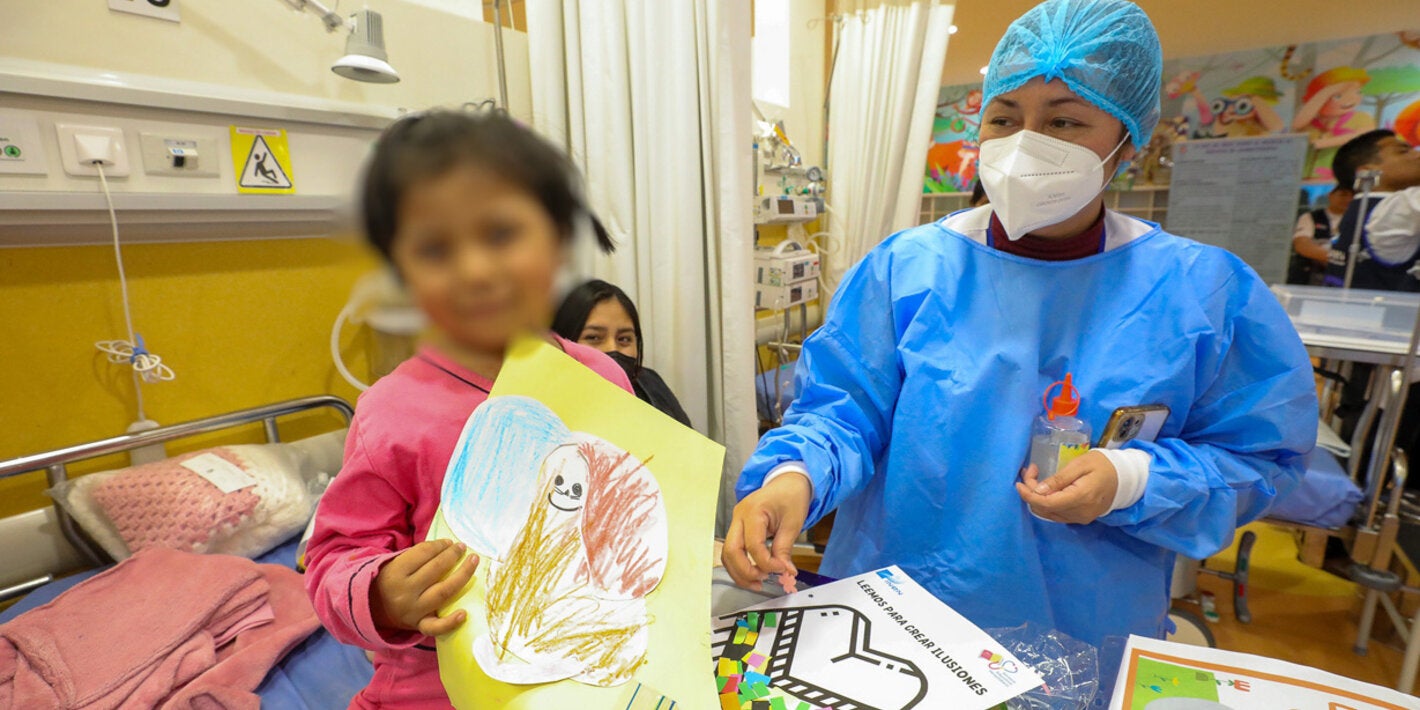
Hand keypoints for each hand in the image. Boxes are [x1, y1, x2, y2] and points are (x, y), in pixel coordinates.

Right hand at [370, 539, 479, 636]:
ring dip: (462, 575)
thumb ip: (418, 556)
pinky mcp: (419, 625)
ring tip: (473, 561)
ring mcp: (413, 610)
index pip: (423, 553)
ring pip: (443, 592)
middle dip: (452, 555)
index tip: (449, 542)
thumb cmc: (391, 580)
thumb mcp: (395, 564)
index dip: (439, 545)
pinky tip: (464, 613)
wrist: (373, 608)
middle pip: (436, 570)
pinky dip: (450, 622)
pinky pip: (436, 627)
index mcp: (396, 573)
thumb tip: (447, 546)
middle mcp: (405, 592)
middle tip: (462, 547)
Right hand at [722, 472, 811, 592]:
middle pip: (731, 551)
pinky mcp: (738, 528)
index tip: (782, 569)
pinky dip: (740, 565)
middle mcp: (739, 516)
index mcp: (753, 511)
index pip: (753, 545)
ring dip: (739, 572)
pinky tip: (753, 573)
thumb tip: (785, 571)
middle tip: (762, 581)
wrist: (788, 482)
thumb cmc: (791, 496)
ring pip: (727, 554)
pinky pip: (733, 550)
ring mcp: (736, 522)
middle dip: (745, 571)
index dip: (766, 563)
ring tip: (757, 582)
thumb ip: (785, 548)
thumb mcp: (793, 522)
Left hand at [1016, 450, 1117, 524]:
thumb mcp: (1081, 464)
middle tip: (1031, 471)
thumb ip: (1059, 478)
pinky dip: (1046, 502)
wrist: (1125, 478)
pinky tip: (1045, 488)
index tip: (1019, 482)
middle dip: (1031, 491)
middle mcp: (1079, 513)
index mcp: (1080, 498)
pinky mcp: (1080, 518)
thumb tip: (1038, 490)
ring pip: (1048, 513)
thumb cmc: (1103, 465)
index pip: (1046, 503)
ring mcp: (1080, 518)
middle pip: (1045, 509)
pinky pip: (1057, 514)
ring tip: (1035, 477)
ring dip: (1037, 497)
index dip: (1028, 494)